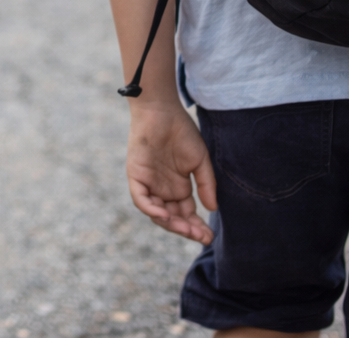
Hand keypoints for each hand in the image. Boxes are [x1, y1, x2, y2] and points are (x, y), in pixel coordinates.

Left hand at [126, 103, 217, 243]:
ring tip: (186, 230)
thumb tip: (212, 209)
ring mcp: (149, 184)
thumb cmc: (182, 132)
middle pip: (173, 218)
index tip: (209, 236)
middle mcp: (163, 190)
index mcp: (179, 188)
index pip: (186, 214)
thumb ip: (206, 184)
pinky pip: (141, 199)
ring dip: (170, 223)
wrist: (162, 111)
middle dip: (186, 230)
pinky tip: (165, 215)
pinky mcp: (136, 176)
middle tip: (200, 237)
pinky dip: (151, 209)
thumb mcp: (200, 160)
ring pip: (157, 212)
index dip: (197, 227)